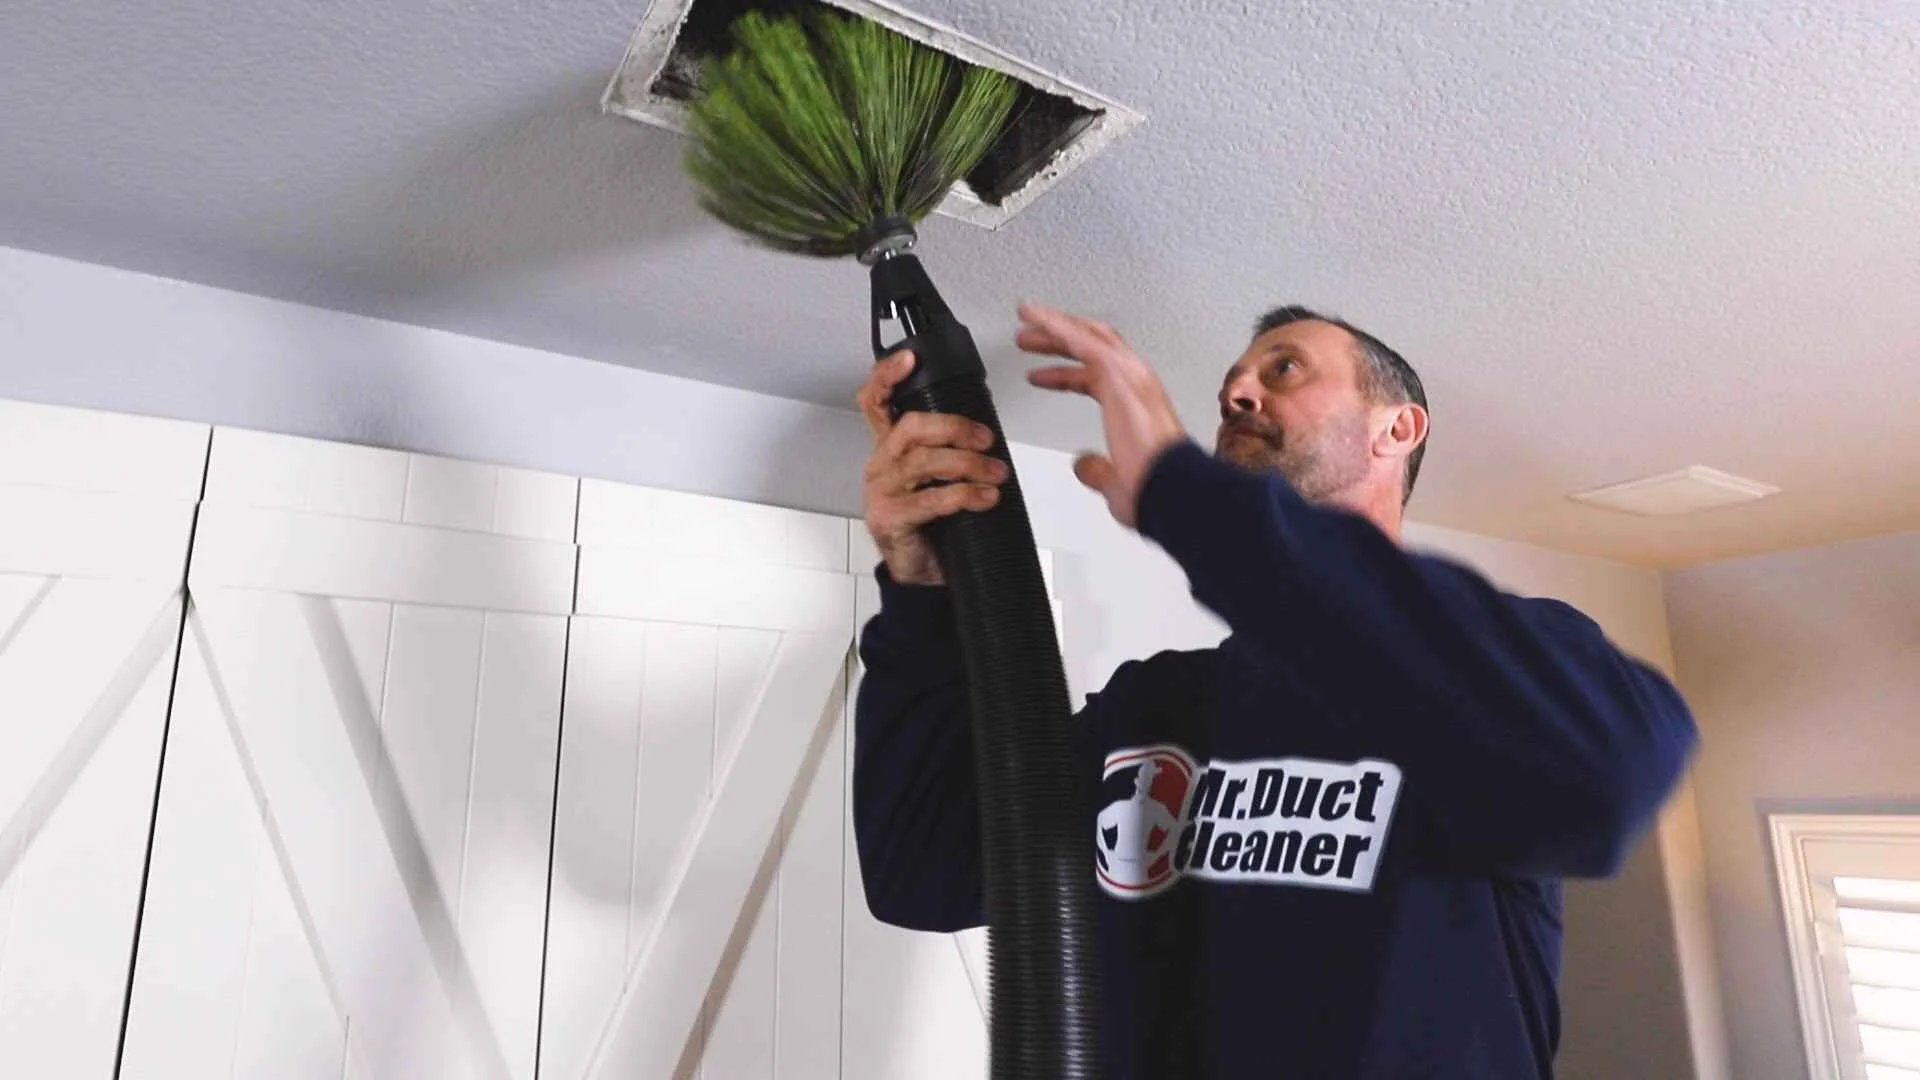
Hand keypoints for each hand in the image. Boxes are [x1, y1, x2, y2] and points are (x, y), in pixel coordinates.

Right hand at [857, 350, 1007, 585]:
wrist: (921, 574)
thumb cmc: (932, 523)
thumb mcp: (937, 479)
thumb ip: (949, 451)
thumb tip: (988, 434)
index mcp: (890, 448)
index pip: (876, 402)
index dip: (888, 376)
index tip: (911, 359)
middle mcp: (881, 464)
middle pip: (909, 427)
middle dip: (954, 427)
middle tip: (986, 439)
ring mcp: (882, 491)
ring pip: (923, 461)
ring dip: (968, 463)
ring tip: (996, 473)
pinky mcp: (891, 519)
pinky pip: (930, 500)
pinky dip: (964, 495)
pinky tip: (985, 497)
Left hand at [1019, 303, 1189, 527]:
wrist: (1169, 487)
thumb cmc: (1153, 488)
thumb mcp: (1114, 481)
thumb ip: (1096, 470)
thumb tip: (1082, 465)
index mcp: (1136, 405)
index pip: (1096, 376)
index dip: (1065, 374)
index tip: (1041, 375)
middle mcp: (1136, 382)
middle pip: (1093, 346)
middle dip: (1060, 340)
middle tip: (1029, 339)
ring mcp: (1130, 374)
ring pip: (1087, 336)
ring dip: (1055, 327)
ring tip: (1026, 322)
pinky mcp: (1118, 371)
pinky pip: (1081, 339)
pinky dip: (1055, 324)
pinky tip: (1034, 316)